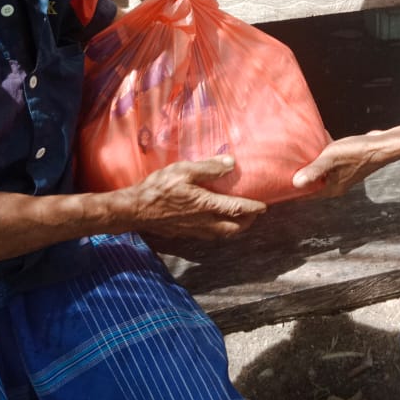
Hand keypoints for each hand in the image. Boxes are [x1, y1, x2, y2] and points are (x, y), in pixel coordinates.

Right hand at [107, 156, 266, 239]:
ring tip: (239, 221)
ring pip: (221, 235)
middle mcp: (204, 222)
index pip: (238, 209)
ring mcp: (194, 230)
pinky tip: (215, 223)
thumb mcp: (184, 170)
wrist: (135, 210)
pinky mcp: (184, 234)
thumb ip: (208, 168)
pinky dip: (218, 231)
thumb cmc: (158, 188)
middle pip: (233, 228)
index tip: (264, 206)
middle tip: (254, 215)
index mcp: (207, 205)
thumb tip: (231, 163)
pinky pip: (208, 236)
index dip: (254, 208)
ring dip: (234, 229)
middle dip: (247, 223)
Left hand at [292, 127, 399, 198]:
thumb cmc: (358, 152)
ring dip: (310, 164)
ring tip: (296, 155)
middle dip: (299, 176)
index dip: (292, 190)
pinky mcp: (346, 164)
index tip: (279, 185)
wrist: (381, 145)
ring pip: (320, 172)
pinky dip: (321, 155)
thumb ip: (314, 170)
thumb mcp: (331, 159)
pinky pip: (328, 162)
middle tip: (284, 168)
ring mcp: (341, 175)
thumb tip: (295, 183)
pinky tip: (316, 142)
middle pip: (312, 183)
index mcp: (331, 188)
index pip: (306, 194)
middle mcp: (336, 184)